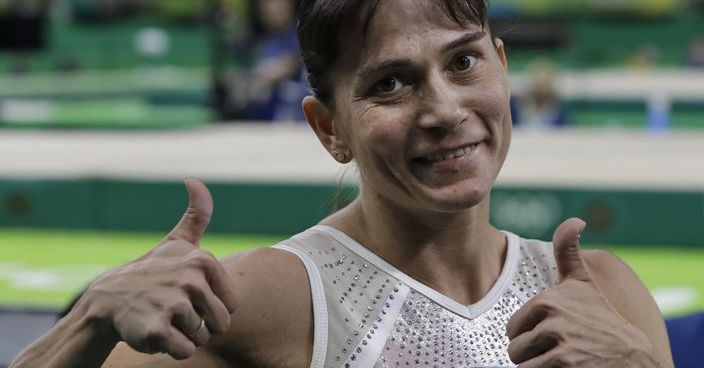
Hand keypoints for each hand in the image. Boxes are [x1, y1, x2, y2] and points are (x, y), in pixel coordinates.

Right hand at [83, 178, 237, 359]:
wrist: (106, 301)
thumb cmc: (150, 273)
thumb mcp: (176, 243)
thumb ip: (196, 215)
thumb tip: (195, 180)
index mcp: (203, 261)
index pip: (232, 305)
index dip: (211, 307)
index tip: (187, 295)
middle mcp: (191, 280)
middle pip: (221, 324)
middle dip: (201, 325)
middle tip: (175, 311)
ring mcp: (174, 305)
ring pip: (202, 338)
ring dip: (185, 337)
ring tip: (164, 319)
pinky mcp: (158, 331)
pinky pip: (185, 351)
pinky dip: (172, 350)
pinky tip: (155, 332)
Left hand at [506, 218, 655, 366]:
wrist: (634, 358)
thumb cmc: (602, 319)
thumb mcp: (584, 283)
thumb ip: (568, 251)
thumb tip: (575, 219)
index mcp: (549, 300)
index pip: (513, 328)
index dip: (529, 335)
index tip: (553, 335)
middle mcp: (553, 320)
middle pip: (515, 348)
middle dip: (531, 353)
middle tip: (557, 351)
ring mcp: (559, 345)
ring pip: (521, 364)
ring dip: (536, 367)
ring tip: (560, 361)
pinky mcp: (564, 366)